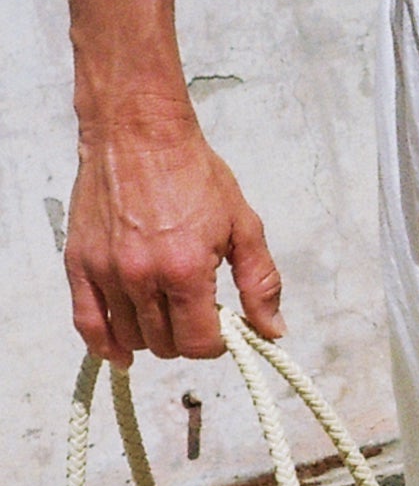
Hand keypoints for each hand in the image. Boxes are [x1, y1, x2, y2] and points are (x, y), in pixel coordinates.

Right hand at [66, 108, 283, 365]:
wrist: (139, 133)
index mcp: (185, 269)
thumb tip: (272, 330)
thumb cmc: (194, 173)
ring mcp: (106, 272)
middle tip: (196, 313)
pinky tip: (122, 353)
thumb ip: (261, 282)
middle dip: (187, 339)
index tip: (223, 329)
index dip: (216, 344)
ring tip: (167, 314)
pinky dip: (104, 345)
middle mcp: (141, 277)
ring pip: (130, 337)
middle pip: (164, 344)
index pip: (198, 342)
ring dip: (153, 337)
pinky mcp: (79, 263)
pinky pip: (86, 323)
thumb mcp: (244, 225)